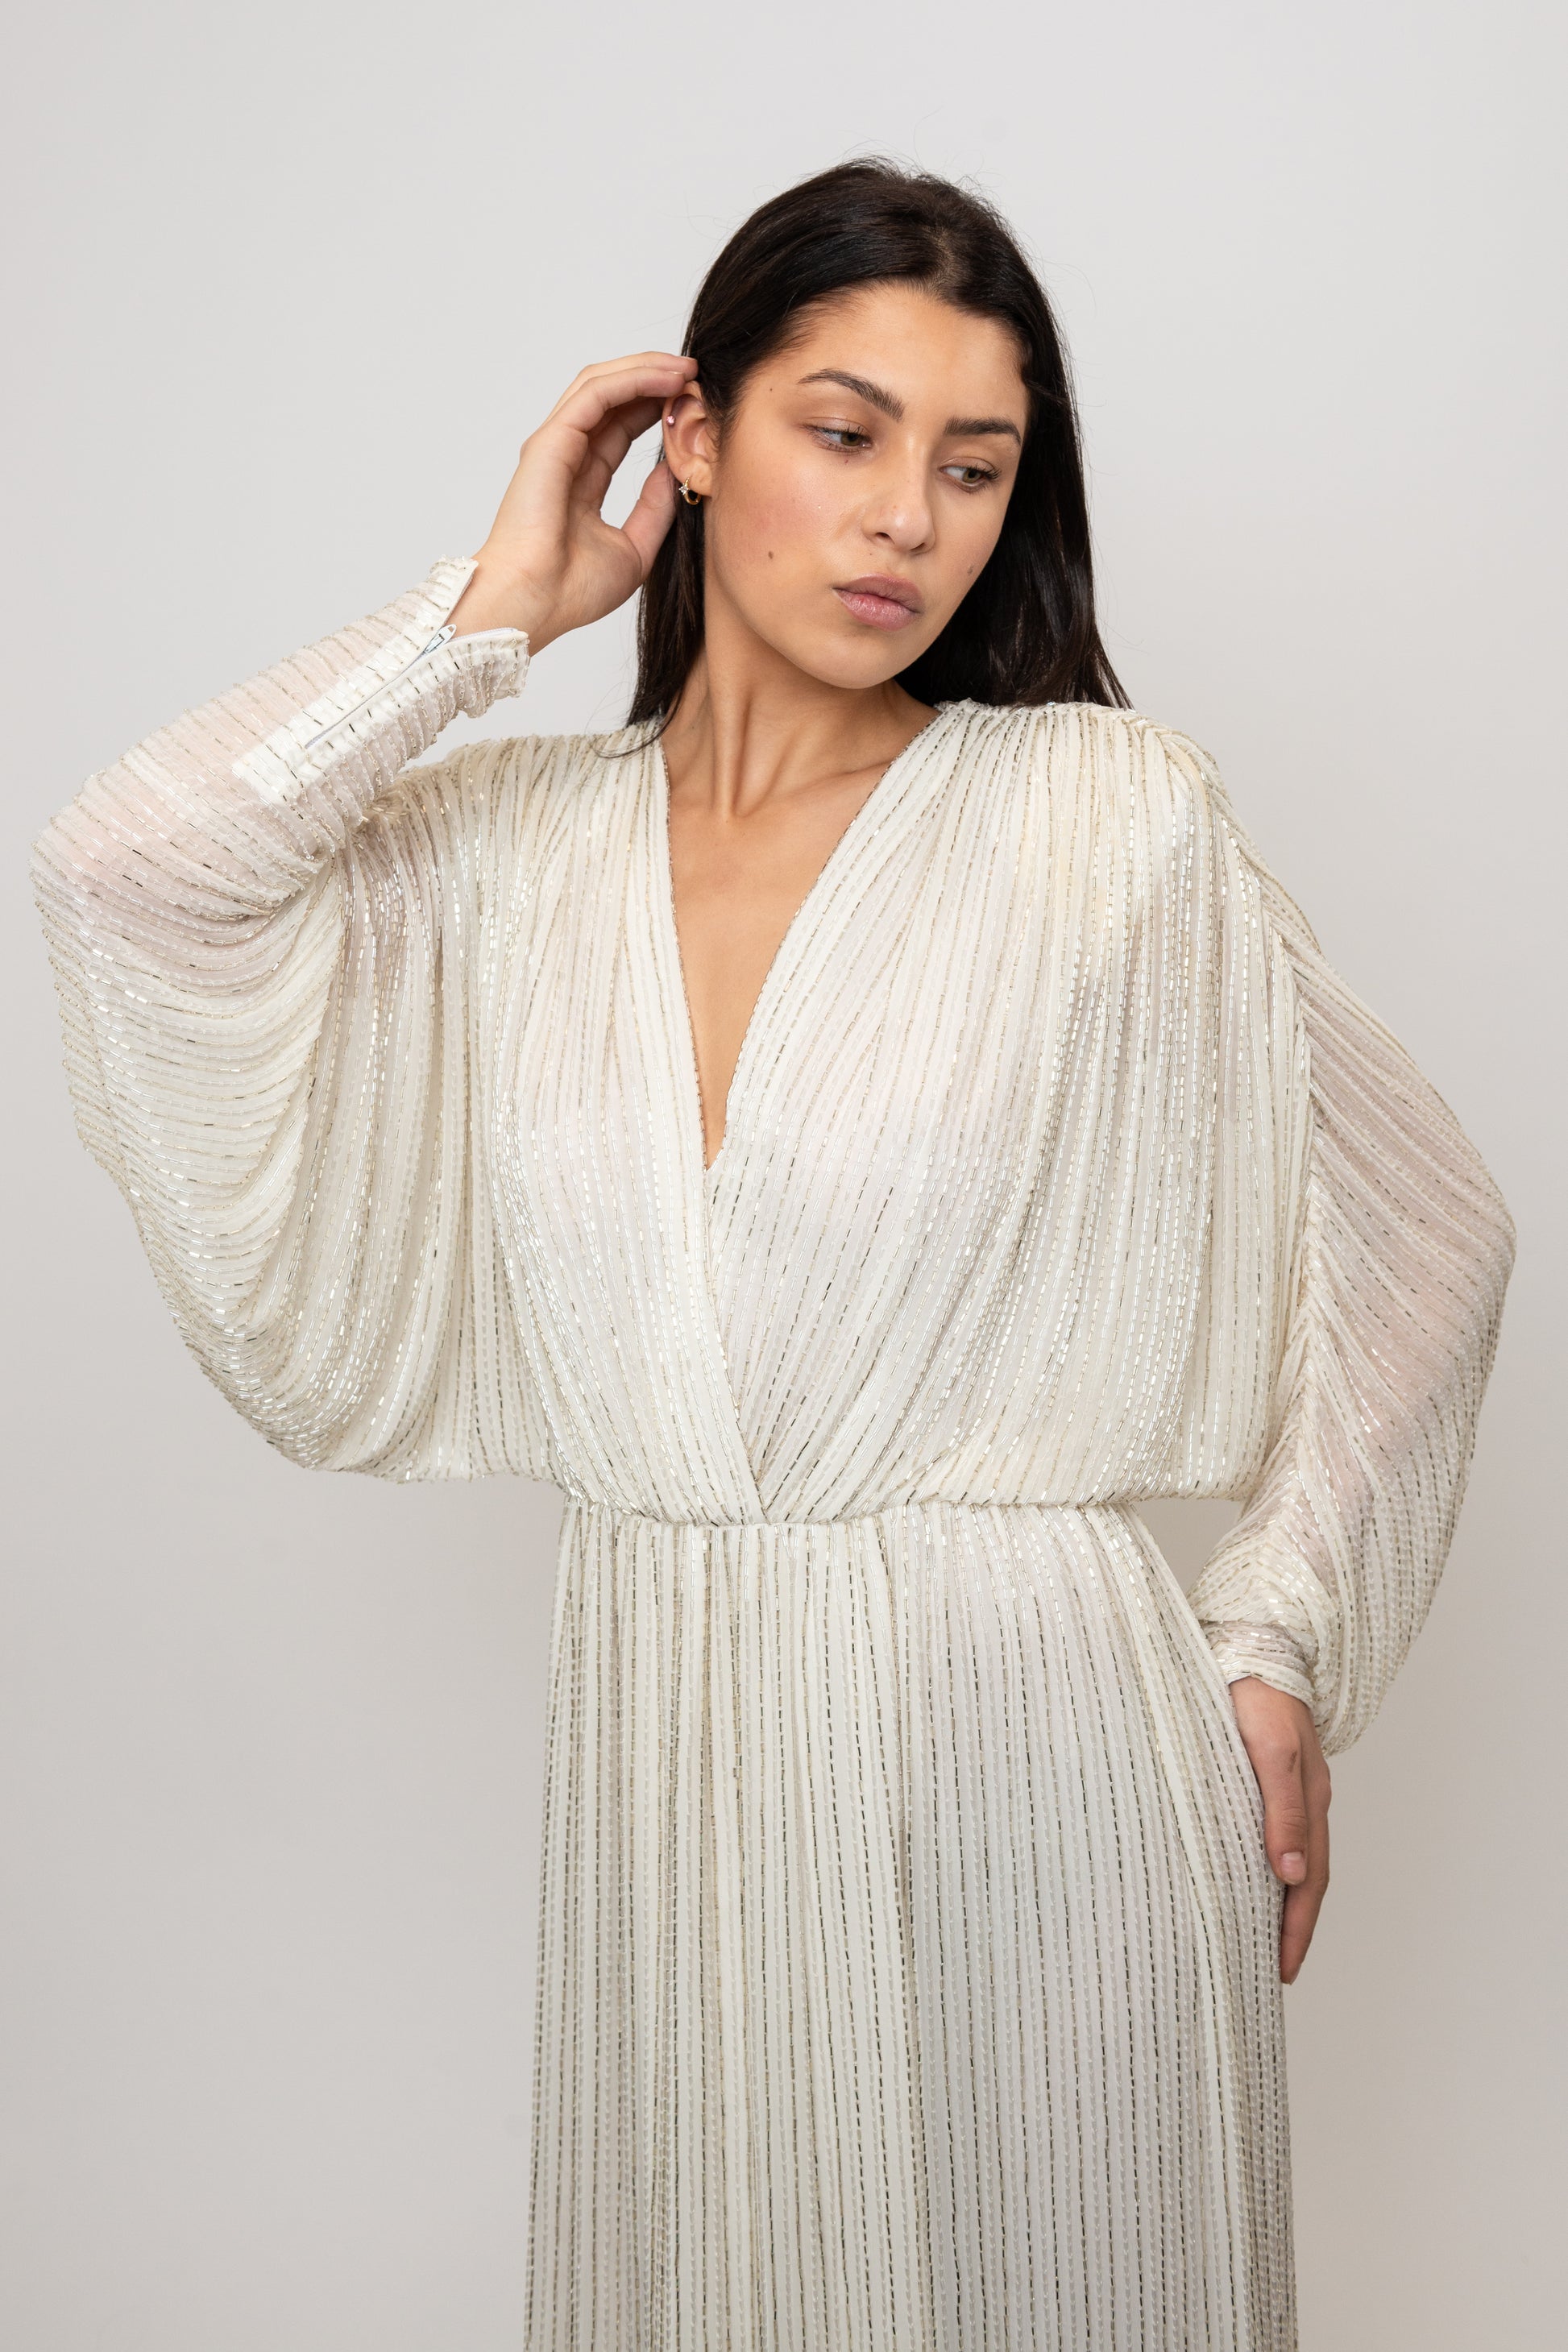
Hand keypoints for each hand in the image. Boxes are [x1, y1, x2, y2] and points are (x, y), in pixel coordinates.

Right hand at [447, 351, 699, 649]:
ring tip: (687, 368)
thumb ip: (654, 510)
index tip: (694, 402)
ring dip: (647, 370)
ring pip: (603, 385)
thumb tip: (673, 472)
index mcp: (581, 481)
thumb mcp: (635, 549)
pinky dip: (633, 379)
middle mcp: (566, 456)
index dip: (656, 409)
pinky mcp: (552, 440)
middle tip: (696, 373)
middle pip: (613, 398)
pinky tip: (667, 377)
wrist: (537, 603)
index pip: (621, 428)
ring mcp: (556, 445)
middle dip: (654, 380)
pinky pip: (596, 394)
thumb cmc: (572, 590)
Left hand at [1228, 1676, 1331, 1982]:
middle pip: (1308, 1878)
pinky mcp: (1270, 1772)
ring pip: (1294, 1858)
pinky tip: (1254, 1877)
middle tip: (1276, 1972)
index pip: (1309, 1880)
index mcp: (1310, 1798)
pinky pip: (1277, 1832)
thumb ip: (1280, 1809)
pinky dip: (1270, 1867)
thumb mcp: (1270, 1750)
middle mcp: (1307, 1799)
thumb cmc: (1255, 1690)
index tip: (1282, 1971)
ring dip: (1282, 1902)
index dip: (1296, 1929)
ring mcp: (1292, 1786)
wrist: (1254, 1641)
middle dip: (1293, 1928)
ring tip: (1265, 1940)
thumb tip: (1290, 1873)